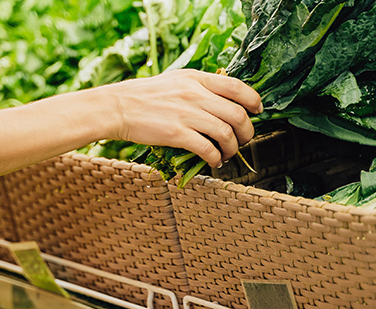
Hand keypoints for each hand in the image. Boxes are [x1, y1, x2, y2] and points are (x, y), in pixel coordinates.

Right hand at [101, 70, 262, 167]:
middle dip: (247, 132)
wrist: (118, 107)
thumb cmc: (145, 96)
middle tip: (244, 140)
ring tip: (227, 154)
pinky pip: (208, 149)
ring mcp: (187, 114)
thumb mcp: (176, 80)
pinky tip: (214, 161)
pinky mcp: (177, 134)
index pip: (236, 86)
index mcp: (197, 78)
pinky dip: (216, 158)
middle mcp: (195, 94)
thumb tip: (223, 100)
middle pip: (237, 114)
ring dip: (233, 148)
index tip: (257, 111)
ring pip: (226, 133)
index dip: (253, 100)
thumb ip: (200, 87)